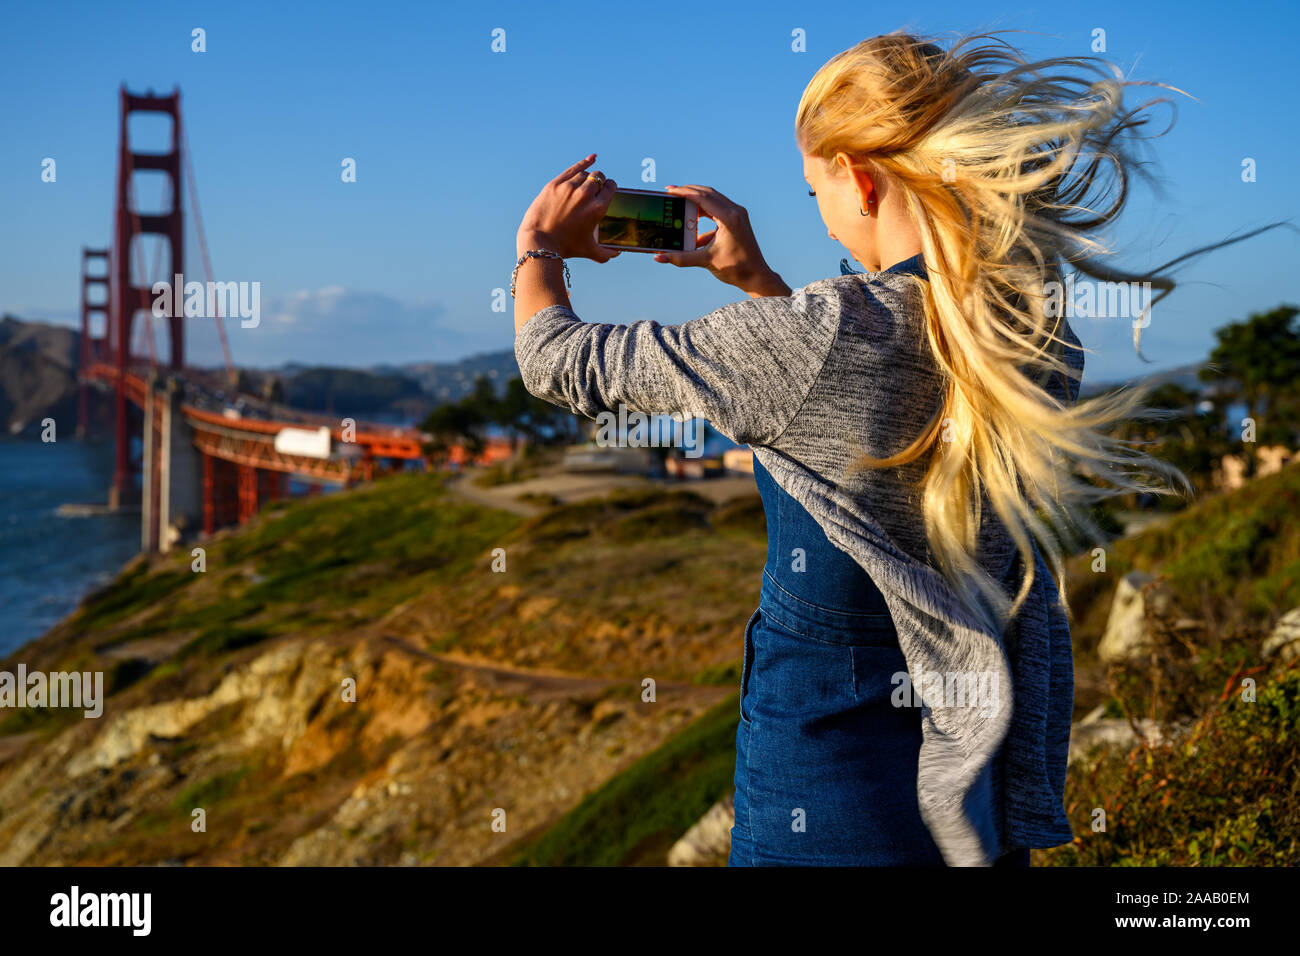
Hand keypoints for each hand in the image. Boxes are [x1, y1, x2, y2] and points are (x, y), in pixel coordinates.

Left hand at [517, 154, 621, 262]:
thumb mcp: (589, 250)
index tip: (608, 188)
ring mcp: (569, 188)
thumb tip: (617, 253)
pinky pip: (573, 169)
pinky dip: (584, 163)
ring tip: (585, 183)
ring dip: (587, 177)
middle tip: (596, 186)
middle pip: (598, 177)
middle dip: (600, 181)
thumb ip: (606, 253)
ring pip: (584, 174)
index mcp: (597, 209)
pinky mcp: (555, 184)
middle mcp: (585, 195)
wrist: (540, 242)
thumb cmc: (566, 247)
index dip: (610, 186)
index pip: (610, 187)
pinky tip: (591, 159)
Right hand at [654, 184, 789, 296]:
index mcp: (729, 218)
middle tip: (671, 192)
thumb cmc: (736, 268)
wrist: (756, 276)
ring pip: (713, 199)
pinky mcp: (737, 220)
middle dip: (688, 192)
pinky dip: (704, 213)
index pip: (703, 198)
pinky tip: (694, 225)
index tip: (669, 190)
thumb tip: (659, 257)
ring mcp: (738, 214)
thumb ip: (681, 258)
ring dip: (696, 201)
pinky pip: (718, 210)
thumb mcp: (706, 261)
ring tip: (680, 204)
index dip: (684, 193)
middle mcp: (735, 212)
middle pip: (708, 193)